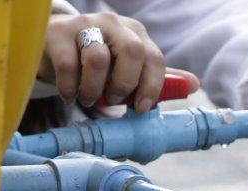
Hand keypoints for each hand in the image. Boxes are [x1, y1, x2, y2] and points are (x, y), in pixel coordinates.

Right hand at [38, 12, 199, 112]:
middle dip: (126, 84)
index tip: (142, 109)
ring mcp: (84, 25)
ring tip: (89, 98)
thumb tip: (195, 84)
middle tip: (115, 101)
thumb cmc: (97, 60)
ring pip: (98, 59)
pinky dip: (71, 89)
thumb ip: (157, 76)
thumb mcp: (128, 68)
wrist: (52, 44)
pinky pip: (69, 66)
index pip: (154, 58)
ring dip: (95, 89)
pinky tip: (70, 94)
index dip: (152, 87)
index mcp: (135, 34)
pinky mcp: (57, 34)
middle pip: (132, 51)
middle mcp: (112, 24)